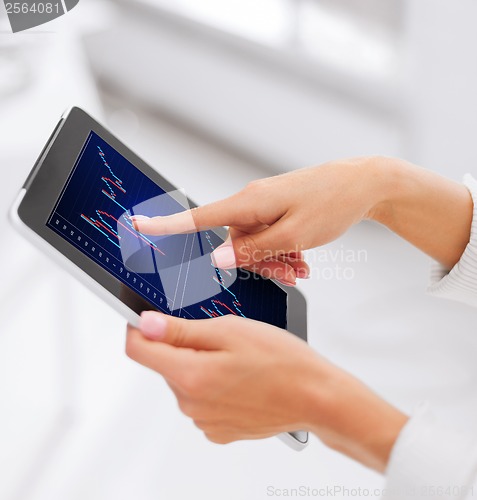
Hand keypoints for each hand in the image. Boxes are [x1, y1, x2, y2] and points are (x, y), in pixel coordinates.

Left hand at [126, 311, 407, 471]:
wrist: (315, 396)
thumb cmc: (281, 361)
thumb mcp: (229, 330)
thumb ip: (180, 330)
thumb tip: (145, 324)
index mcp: (189, 376)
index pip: (138, 350)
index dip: (139, 328)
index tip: (149, 318)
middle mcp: (190, 404)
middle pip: (165, 365)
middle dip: (183, 347)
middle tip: (220, 338)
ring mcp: (204, 420)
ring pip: (185, 382)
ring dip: (200, 367)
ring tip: (237, 361)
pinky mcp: (218, 430)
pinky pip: (202, 401)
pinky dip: (213, 387)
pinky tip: (241, 380)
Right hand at [130, 157, 384, 285]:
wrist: (362, 184)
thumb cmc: (331, 204)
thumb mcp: (293, 236)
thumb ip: (252, 250)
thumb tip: (216, 258)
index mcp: (249, 203)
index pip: (198, 217)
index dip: (165, 224)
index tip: (137, 225)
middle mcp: (250, 201)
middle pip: (233, 243)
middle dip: (258, 263)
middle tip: (290, 273)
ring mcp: (264, 205)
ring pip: (253, 244)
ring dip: (274, 260)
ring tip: (302, 267)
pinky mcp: (276, 209)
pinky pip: (267, 236)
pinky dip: (281, 251)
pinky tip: (302, 261)